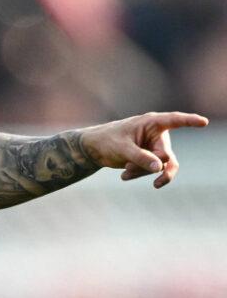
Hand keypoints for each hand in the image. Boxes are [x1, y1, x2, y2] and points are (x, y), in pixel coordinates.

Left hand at [81, 112, 208, 187]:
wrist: (94, 149)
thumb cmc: (107, 141)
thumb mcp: (122, 149)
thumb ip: (140, 157)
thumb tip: (159, 168)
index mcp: (152, 123)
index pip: (174, 120)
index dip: (190, 121)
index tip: (203, 122)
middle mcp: (158, 134)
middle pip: (166, 156)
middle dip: (149, 166)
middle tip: (130, 169)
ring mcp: (156, 147)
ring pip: (162, 166)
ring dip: (143, 172)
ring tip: (124, 173)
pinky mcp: (152, 158)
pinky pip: (155, 171)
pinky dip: (140, 174)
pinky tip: (124, 176)